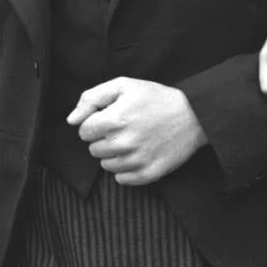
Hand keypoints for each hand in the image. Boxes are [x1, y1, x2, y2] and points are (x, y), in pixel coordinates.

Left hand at [69, 78, 207, 182]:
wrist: (195, 116)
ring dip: (114, 154)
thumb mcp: (123, 86)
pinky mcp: (148, 174)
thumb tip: (71, 120)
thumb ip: (91, 98)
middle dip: (104, 139)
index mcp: (115, 119)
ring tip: (133, 140)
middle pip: (93, 149)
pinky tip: (138, 154)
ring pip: (106, 165)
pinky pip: (121, 179)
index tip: (111, 117)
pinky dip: (126, 169)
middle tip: (125, 128)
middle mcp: (124, 143)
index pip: (83, 131)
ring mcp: (137, 161)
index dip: (95, 122)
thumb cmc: (156, 98)